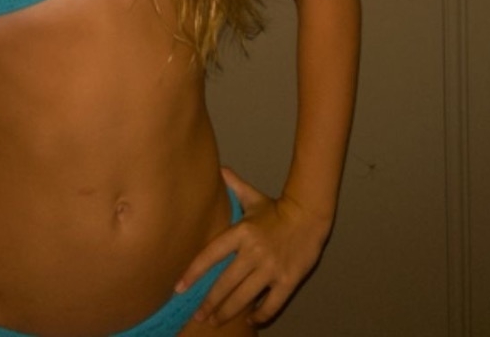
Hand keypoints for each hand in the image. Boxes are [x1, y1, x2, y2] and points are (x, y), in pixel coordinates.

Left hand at [174, 167, 332, 326]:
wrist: (309, 216)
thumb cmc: (277, 209)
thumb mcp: (254, 197)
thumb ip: (235, 186)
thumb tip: (220, 170)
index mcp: (242, 232)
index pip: (211, 255)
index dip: (194, 272)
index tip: (180, 287)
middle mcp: (254, 252)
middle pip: (226, 283)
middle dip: (209, 303)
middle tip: (198, 316)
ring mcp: (272, 268)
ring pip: (244, 297)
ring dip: (228, 312)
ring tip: (215, 321)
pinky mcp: (288, 280)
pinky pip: (272, 304)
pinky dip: (261, 315)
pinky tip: (251, 320)